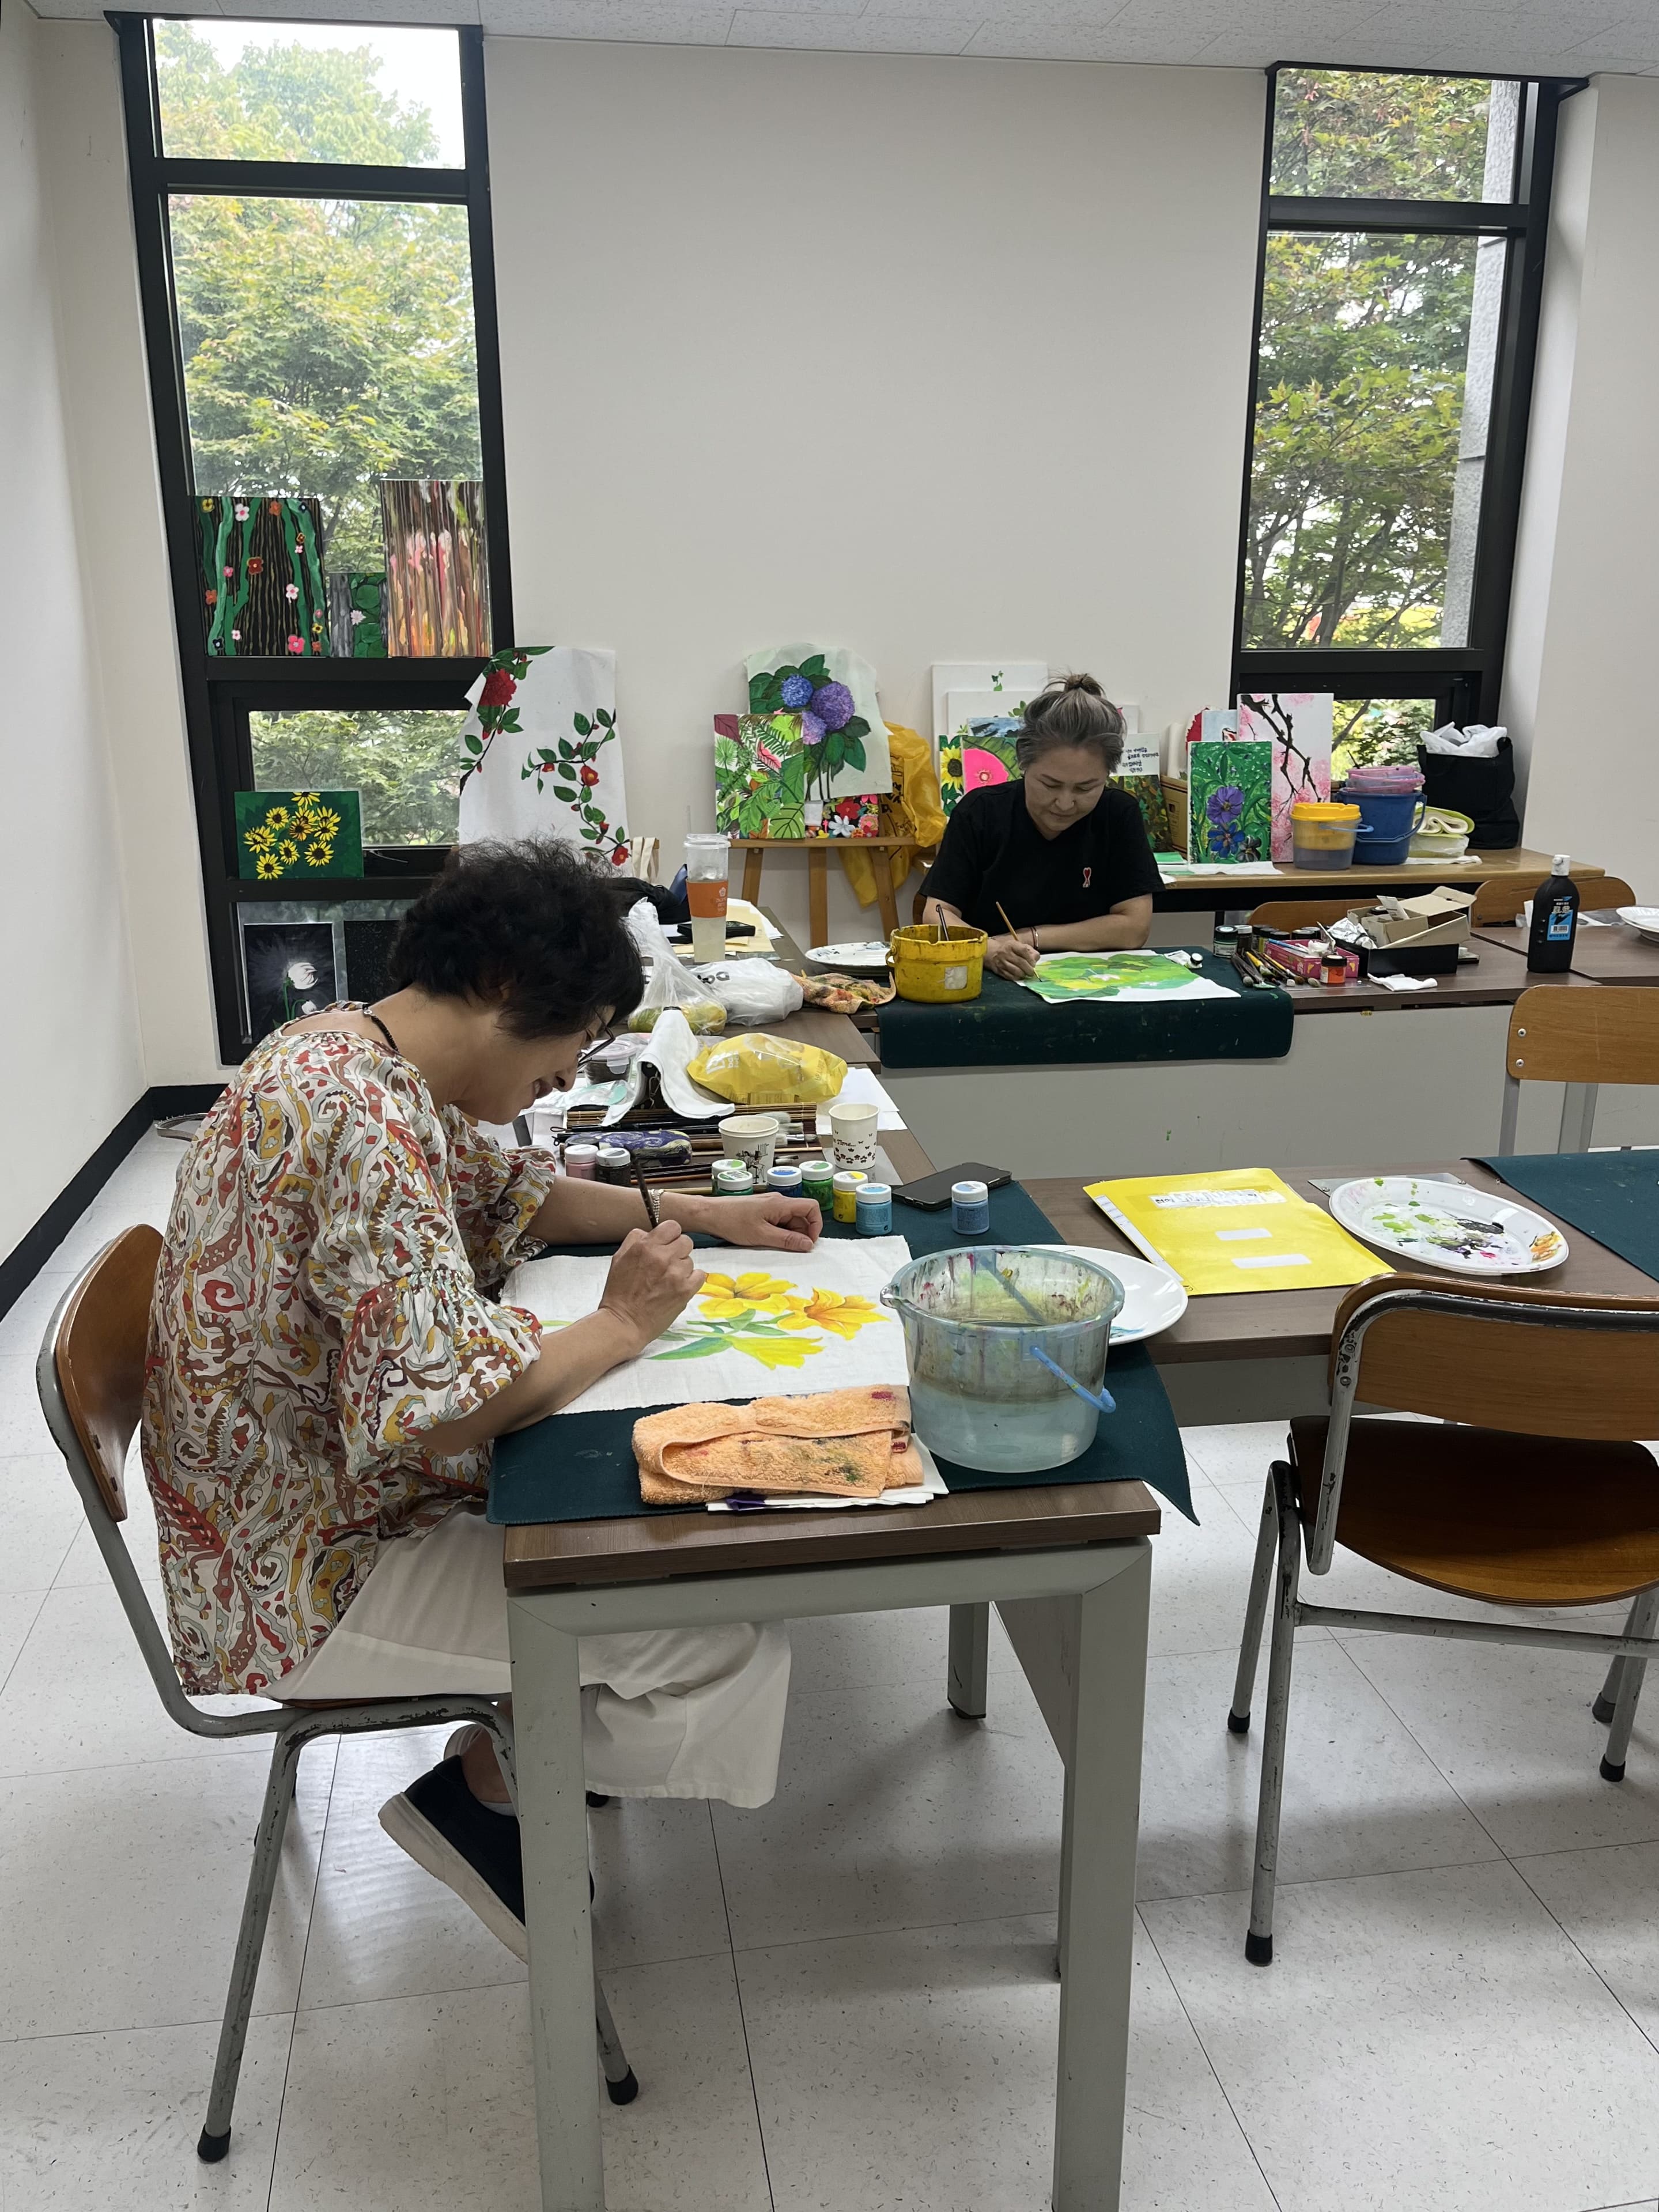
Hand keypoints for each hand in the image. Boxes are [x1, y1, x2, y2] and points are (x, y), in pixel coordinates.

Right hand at [598, 1219, 705, 1351]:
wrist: (624, 1323)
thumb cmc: (619, 1293)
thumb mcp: (619, 1258)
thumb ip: (636, 1240)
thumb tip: (650, 1232)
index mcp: (645, 1247)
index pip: (673, 1226)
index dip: (670, 1235)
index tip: (666, 1244)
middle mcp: (662, 1257)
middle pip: (686, 1241)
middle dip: (677, 1251)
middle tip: (667, 1264)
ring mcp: (676, 1274)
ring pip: (690, 1260)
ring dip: (681, 1268)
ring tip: (667, 1281)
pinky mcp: (686, 1291)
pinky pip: (700, 1275)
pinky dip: (691, 1280)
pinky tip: (678, 1287)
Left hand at [691, 1191, 821, 1252]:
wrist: (709, 1214)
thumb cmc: (732, 1222)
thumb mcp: (762, 1236)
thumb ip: (787, 1240)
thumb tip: (808, 1244)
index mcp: (780, 1203)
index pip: (811, 1207)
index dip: (815, 1225)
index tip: (809, 1242)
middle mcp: (778, 1202)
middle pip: (801, 1216)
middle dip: (801, 1234)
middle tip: (792, 1250)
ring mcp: (770, 1206)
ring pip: (790, 1220)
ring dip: (789, 1235)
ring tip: (776, 1246)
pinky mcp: (762, 1211)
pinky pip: (778, 1222)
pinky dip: (779, 1233)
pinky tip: (769, 1241)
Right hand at [985, 931, 1038, 979]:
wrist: (992, 953)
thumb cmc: (1009, 950)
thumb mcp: (1019, 946)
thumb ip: (1030, 951)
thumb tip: (1035, 960)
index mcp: (1012, 945)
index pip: (1023, 951)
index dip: (1030, 959)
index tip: (1033, 963)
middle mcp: (1005, 953)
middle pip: (1020, 962)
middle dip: (1029, 969)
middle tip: (1031, 972)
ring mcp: (1001, 962)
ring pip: (1015, 971)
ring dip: (1023, 974)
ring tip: (1025, 974)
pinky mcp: (999, 970)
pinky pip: (1010, 976)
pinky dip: (1016, 978)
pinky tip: (1019, 976)